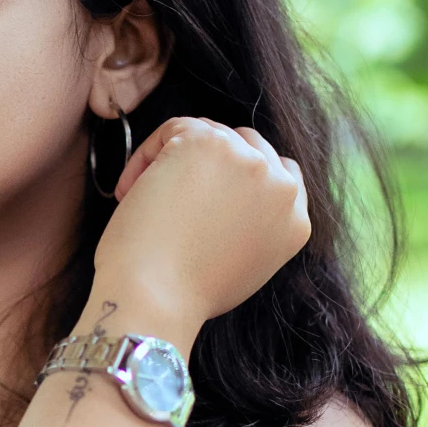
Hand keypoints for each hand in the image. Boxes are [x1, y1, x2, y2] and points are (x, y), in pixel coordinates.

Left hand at [92, 115, 309, 343]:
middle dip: (211, 163)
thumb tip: (229, 202)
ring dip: (176, 158)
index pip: (282, 173)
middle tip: (173, 196)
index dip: (241, 175)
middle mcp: (281, 188)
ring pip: (212, 133)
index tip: (208, 192)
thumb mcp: (242, 268)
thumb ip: (252, 229)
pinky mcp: (208, 143)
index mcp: (297, 223)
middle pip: (249, 145)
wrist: (157, 298)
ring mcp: (248, 161)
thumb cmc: (184, 295)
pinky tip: (130, 190)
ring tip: (143, 197)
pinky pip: (175, 128)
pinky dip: (148, 154)